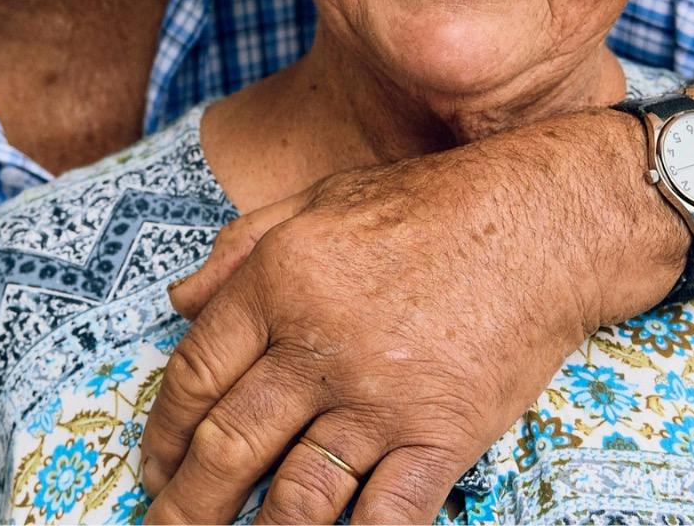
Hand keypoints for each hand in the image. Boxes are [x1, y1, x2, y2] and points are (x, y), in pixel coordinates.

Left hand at [139, 109, 682, 524]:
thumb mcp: (317, 200)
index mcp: (278, 284)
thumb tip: (179, 299)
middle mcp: (318, 348)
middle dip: (187, 504)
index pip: (194, 375)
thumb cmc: (428, 204)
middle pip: (228, 447)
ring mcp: (380, 401)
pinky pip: (385, 519)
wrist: (540, 222)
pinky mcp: (440, 438)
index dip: (163, 431)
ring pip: (295, 499)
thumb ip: (239, 248)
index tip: (154, 463)